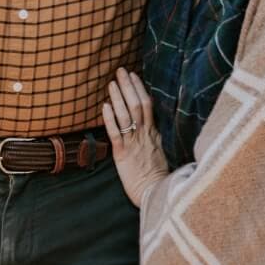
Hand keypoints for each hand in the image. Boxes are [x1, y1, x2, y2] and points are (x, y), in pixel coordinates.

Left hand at [102, 68, 168, 207]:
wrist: (156, 193)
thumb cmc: (157, 175)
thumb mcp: (160, 150)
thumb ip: (154, 135)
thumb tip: (150, 121)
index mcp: (153, 133)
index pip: (148, 105)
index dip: (140, 88)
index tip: (133, 75)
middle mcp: (144, 135)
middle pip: (137, 105)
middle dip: (128, 86)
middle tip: (120, 70)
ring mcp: (134, 143)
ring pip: (126, 115)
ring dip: (118, 98)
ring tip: (111, 84)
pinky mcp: (123, 155)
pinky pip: (116, 134)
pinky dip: (110, 119)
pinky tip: (104, 107)